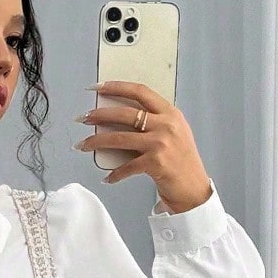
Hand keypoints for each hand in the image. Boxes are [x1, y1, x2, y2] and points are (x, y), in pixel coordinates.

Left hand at [73, 81, 212, 211]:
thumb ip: (154, 123)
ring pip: (120, 138)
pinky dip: (115, 174)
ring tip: (83, 144)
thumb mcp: (174, 134)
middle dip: (100, 115)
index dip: (116, 87)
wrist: (194, 189)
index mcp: (170, 113)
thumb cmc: (181, 163)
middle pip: (125, 113)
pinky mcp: (155, 163)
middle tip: (84, 118)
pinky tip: (107, 178)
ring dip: (97, 141)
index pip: (140, 92)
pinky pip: (126, 166)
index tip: (98, 88)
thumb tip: (119, 120)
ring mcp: (161, 143)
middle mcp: (166, 125)